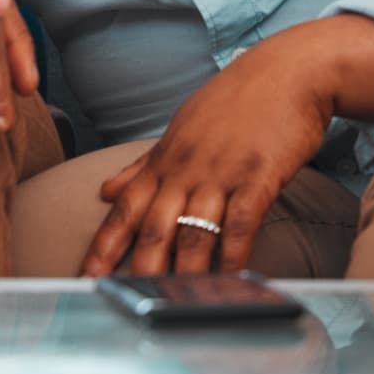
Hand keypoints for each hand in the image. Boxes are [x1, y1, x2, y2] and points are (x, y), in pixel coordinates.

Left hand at [79, 40, 331, 278]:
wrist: (287, 71)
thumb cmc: (235, 101)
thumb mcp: (182, 127)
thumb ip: (144, 164)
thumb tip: (105, 190)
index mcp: (166, 159)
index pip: (126, 206)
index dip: (105, 242)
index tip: (86, 273)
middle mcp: (187, 167)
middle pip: (155, 224)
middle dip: (137, 265)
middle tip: (122, 298)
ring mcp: (222, 172)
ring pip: (195, 228)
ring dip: (184, 270)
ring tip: (173, 303)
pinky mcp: (258, 175)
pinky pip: (241, 221)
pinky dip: (233, 252)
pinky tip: (230, 278)